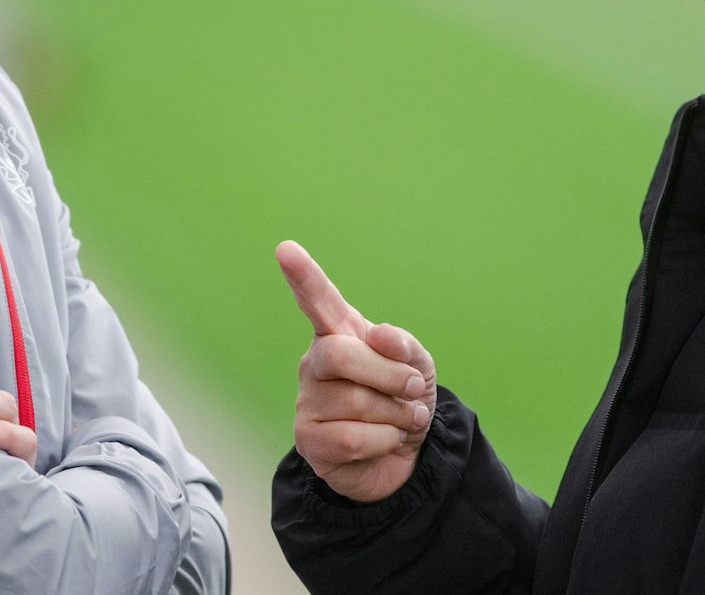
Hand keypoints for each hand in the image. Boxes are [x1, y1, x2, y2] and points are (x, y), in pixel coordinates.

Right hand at [276, 240, 436, 502]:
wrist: (408, 454)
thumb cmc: (406, 399)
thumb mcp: (418, 365)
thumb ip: (402, 346)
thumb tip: (377, 336)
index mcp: (340, 333)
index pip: (319, 301)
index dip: (303, 276)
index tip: (285, 250)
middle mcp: (317, 362)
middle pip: (339, 354)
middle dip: (388, 374)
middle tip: (413, 389)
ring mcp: (308, 400)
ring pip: (354, 401)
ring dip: (396, 414)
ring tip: (402, 420)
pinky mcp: (308, 438)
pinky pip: (352, 437)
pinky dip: (384, 440)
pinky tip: (386, 441)